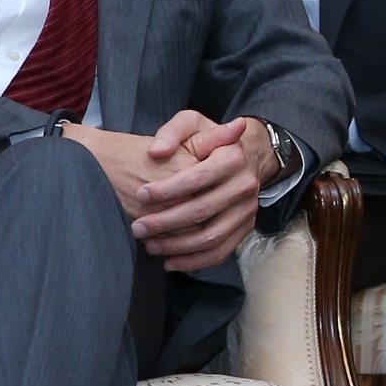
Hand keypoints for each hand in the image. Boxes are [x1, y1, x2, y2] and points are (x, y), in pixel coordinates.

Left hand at [65, 111, 272, 272]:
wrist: (245, 157)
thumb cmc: (208, 141)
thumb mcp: (192, 124)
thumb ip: (172, 132)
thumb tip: (157, 151)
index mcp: (233, 158)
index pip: (197, 178)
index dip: (167, 189)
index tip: (141, 195)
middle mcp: (245, 185)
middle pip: (202, 211)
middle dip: (165, 222)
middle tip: (138, 227)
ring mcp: (248, 210)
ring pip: (211, 237)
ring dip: (177, 246)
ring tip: (149, 245)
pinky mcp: (245, 228)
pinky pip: (221, 252)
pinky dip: (194, 262)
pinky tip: (169, 262)